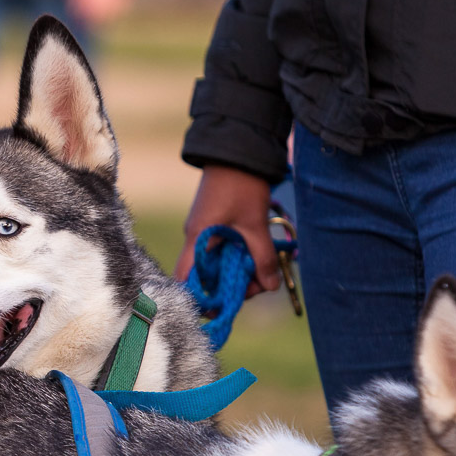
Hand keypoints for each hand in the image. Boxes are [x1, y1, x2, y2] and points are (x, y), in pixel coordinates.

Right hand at [173, 165, 279, 298]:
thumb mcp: (255, 225)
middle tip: (259, 284)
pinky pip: (222, 248)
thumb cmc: (241, 185)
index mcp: (197, 239)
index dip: (200, 298)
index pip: (186, 281)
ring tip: (263, 268)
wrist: (238, 149)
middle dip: (231, 285)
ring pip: (218, 262)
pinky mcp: (214, 223)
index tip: (224, 306)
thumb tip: (270, 287)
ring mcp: (204, 230)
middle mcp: (196, 238)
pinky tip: (256, 253)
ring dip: (238, 269)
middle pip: (207, 275)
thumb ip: (263, 258)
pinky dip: (238, 255)